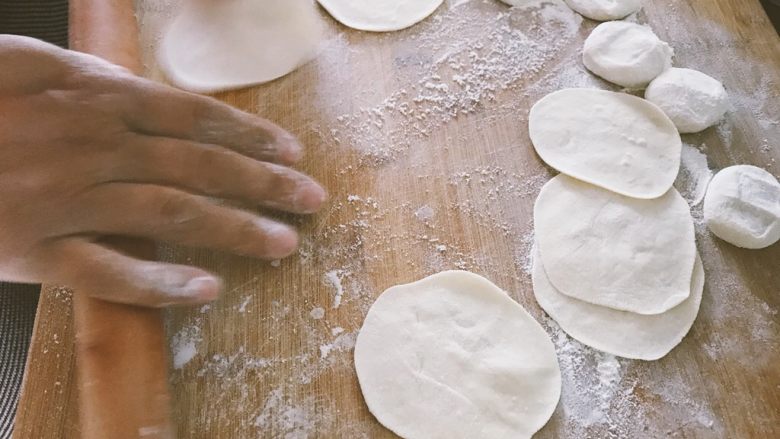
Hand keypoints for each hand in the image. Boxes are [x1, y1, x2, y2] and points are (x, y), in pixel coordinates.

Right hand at [0, 35, 326, 306]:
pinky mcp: (33, 250)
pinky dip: (159, 283)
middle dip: (264, 183)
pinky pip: (107, 272)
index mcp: (93, 97)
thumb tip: (139, 87)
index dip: (249, 135)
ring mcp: (66, 200)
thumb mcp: (25, 62)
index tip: (292, 152)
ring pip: (170, 215)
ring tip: (283, 244)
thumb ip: (88, 75)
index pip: (193, 117)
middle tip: (313, 200)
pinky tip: (205, 290)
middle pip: (199, 166)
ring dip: (234, 230)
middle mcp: (92, 146)